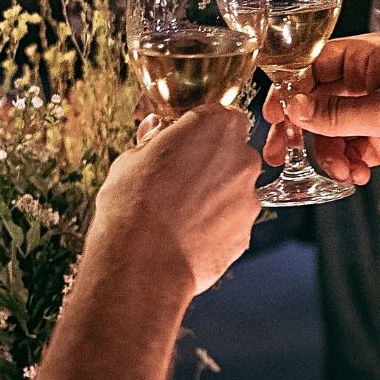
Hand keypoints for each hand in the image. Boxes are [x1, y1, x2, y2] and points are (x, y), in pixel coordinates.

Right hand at [89, 106, 260, 297]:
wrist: (143, 263)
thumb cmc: (132, 205)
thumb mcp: (131, 159)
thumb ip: (153, 140)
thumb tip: (156, 131)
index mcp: (214, 128)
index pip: (219, 115)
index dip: (200, 129)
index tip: (182, 142)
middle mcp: (241, 158)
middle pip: (232, 152)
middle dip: (211, 162)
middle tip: (178, 179)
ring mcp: (248, 197)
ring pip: (233, 188)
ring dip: (214, 195)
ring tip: (179, 214)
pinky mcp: (246, 232)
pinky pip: (231, 221)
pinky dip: (215, 225)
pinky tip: (187, 235)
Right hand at [260, 33, 379, 197]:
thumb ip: (335, 112)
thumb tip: (293, 107)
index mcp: (374, 56)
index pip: (317, 63)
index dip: (291, 88)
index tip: (273, 114)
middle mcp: (375, 79)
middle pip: (320, 98)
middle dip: (302, 126)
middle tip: (282, 151)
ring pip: (334, 128)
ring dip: (329, 151)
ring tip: (341, 170)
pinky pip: (353, 148)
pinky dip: (348, 161)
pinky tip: (357, 175)